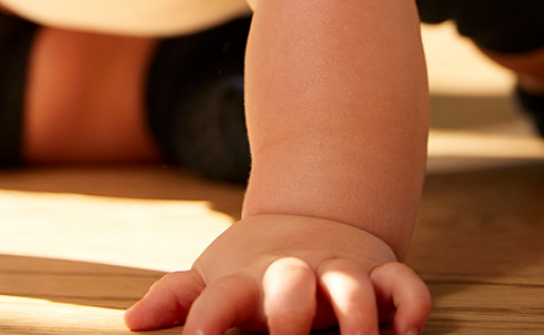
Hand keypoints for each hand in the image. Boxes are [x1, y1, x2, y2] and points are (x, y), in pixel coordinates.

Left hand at [124, 214, 430, 334]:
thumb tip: (132, 321)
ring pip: (353, 286)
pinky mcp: (379, 273)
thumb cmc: (254, 269)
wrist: (312, 218)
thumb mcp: (216, 277)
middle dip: (291, 311)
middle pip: (291, 285)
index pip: (220, 298)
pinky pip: (404, 284)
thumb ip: (180, 298)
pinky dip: (411, 303)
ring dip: (357, 314)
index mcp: (247, 279)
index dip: (206, 321)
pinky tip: (408, 330)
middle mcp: (295, 273)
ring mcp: (339, 270)